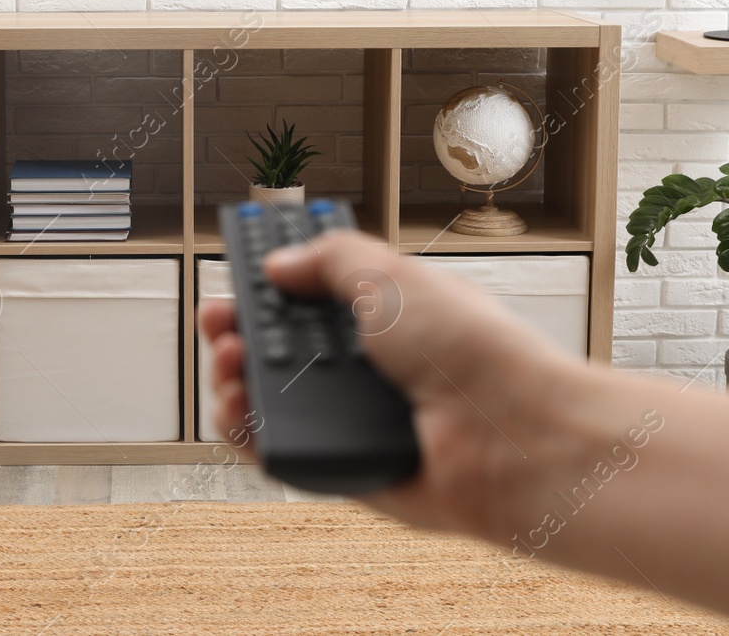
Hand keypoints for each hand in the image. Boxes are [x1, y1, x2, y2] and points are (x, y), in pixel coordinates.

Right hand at [198, 229, 594, 539]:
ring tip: (231, 365)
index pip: (314, 295)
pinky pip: (281, 451)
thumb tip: (281, 262)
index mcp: (386, 317)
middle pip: (283, 348)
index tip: (241, 275)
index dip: (274, 285)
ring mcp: (355, 420)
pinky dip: (249, 433)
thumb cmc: (472, 352)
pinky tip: (239, 410)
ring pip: (272, 400)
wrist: (507, 437)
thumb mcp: (393, 276)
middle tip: (221, 322)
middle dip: (241, 331)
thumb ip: (331, 259)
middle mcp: (370, 368)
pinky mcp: (343, 468)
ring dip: (235, 379)